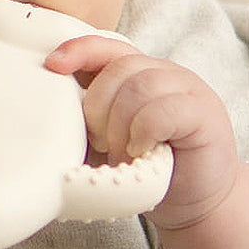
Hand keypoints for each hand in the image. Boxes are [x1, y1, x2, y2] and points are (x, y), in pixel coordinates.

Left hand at [46, 37, 248, 248]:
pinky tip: (141, 151)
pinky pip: (164, 109)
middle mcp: (163, 72)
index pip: (106, 45)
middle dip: (98, 107)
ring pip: (139, 86)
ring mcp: (187, 89)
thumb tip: (44, 116)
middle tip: (99, 143)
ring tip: (121, 154)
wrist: (196, 202)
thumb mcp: (107, 141)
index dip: (78, 50)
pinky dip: (143, 132)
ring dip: (120, 126)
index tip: (53, 66)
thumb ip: (86, 121)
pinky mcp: (204, 113)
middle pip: (118, 67)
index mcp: (138, 73)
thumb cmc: (147, 170)